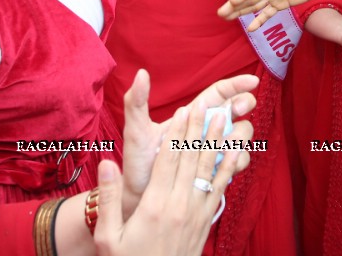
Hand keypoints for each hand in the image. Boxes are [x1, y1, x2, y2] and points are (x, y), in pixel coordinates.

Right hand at [94, 103, 245, 255]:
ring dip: (217, 143)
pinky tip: (235, 154)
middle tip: (207, 105)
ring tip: (225, 120)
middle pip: (191, 160)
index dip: (177, 134)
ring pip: (209, 170)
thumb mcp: (108, 236)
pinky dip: (227, 169)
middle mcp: (179, 206)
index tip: (183, 111)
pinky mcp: (205, 222)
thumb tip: (107, 163)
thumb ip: (110, 199)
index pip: (168, 161)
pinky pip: (219, 190)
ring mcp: (196, 214)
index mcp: (154, 205)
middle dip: (199, 130)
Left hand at [119, 70, 256, 217]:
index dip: (237, 85)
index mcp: (191, 116)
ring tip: (223, 145)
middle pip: (235, 112)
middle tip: (237, 111)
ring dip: (238, 137)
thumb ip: (136, 102)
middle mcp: (206, 131)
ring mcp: (213, 150)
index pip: (219, 94)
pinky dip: (237, 160)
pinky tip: (226, 165)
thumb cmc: (138, 162)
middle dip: (243, 108)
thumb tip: (141, 73)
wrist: (139, 197)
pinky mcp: (217, 170)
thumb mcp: (136, 131)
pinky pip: (237, 162)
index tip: (253, 82)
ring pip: (240, 136)